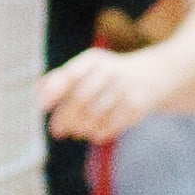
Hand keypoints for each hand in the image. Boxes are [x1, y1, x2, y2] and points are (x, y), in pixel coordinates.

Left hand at [41, 46, 176, 142]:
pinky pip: (112, 124)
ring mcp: (125, 88)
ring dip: (81, 127)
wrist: (156, 74)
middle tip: (56, 130)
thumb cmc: (111, 74)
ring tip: (76, 131)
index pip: (71, 74)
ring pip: (95, 114)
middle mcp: (110, 71)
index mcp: (94, 60)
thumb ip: (62, 78)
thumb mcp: (89, 68)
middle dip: (66, 117)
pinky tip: (94, 133)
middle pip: (81, 98)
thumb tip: (38, 92)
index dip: (55, 90)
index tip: (42, 105)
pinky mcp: (137, 105)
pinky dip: (100, 132)